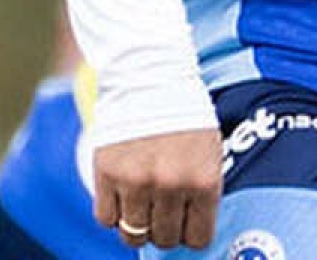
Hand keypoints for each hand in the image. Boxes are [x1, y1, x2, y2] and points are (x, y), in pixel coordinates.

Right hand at [93, 127, 223, 251]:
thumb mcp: (209, 153)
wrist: (151, 77)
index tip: (186, 223)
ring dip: (138, 224)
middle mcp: (171, 184)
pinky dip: (114, 213)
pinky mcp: (107, 174)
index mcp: (204, 180)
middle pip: (165, 239)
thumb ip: (202, 193)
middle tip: (163, 210)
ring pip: (133, 235)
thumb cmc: (186, 118)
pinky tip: (123, 194)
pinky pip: (106, 219)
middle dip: (166, 229)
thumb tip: (190, 232)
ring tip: (143, 203)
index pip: (198, 238)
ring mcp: (137, 181)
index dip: (191, 232)